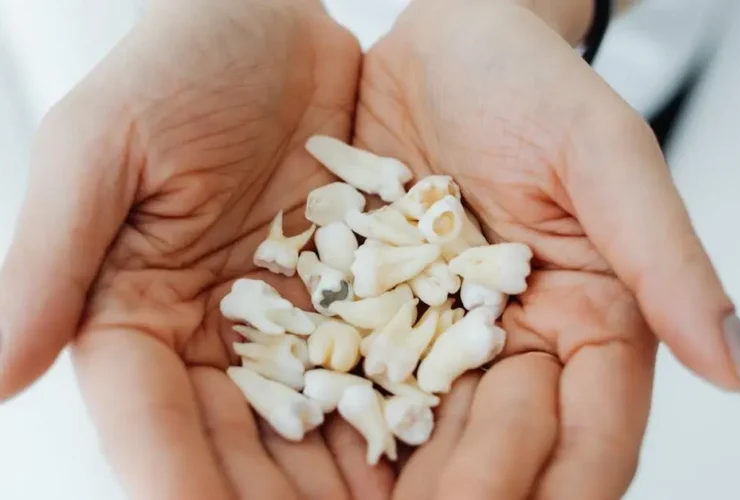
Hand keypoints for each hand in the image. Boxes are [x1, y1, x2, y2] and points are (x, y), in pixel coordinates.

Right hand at [0, 1, 396, 497]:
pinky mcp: (355, 297)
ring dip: (346, 480)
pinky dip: (400, 413)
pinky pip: (378, 368)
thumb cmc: (175, 64)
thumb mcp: (102, 146)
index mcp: (134, 315)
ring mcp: (290, 324)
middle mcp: (214, 336)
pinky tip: (434, 447)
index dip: (175, 482)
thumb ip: (50, 257)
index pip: (150, 423)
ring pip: (314, 425)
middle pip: (237, 446)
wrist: (271, 22)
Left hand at [355, 0, 739, 497]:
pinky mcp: (379, 309)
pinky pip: (365, 377)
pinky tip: (315, 441)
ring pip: (435, 429)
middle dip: (472, 491)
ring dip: (408, 476)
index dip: (562, 482)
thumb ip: (662, 255)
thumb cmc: (528, 83)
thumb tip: (736, 362)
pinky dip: (348, 417)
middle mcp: (516, 337)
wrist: (442, 48)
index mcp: (588, 317)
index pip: (591, 430)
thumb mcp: (602, 155)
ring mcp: (442, 330)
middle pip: (506, 444)